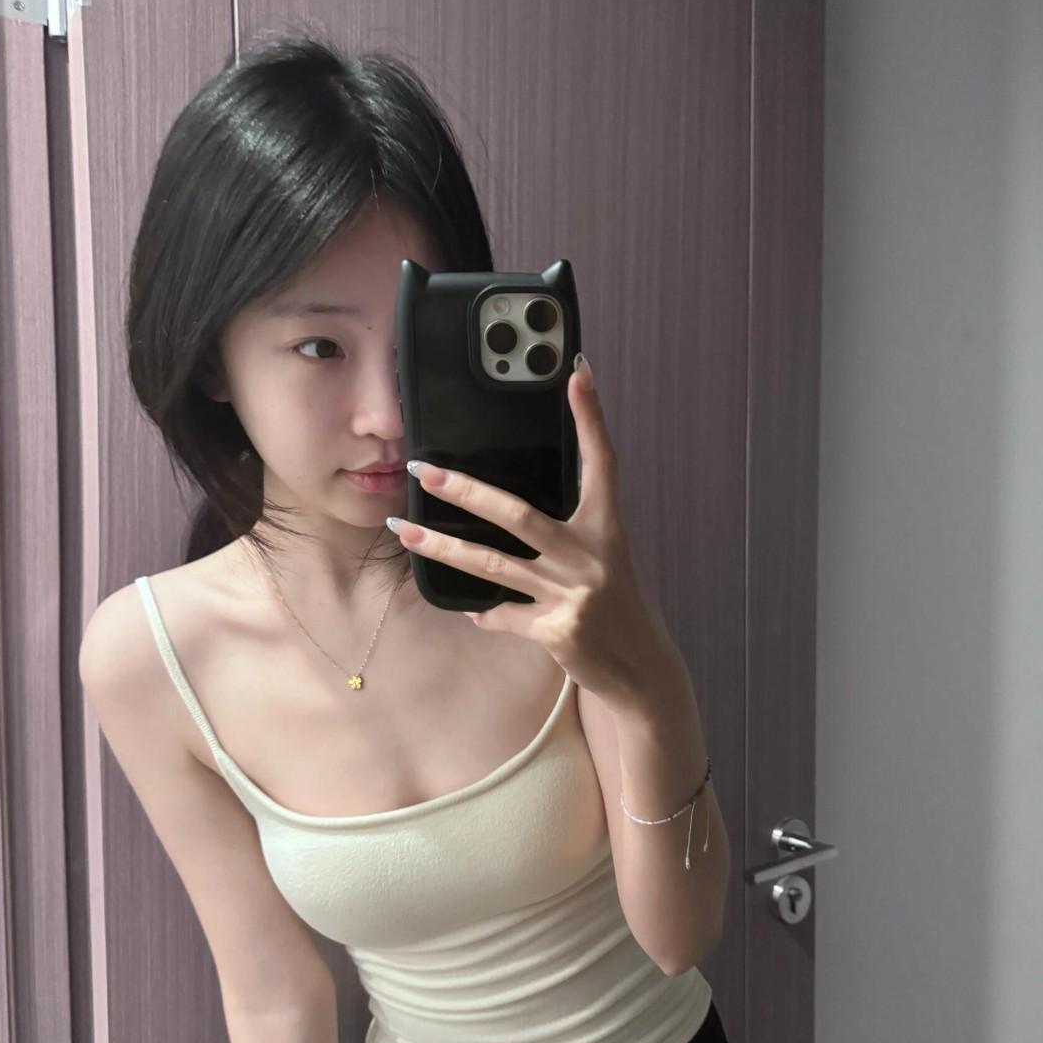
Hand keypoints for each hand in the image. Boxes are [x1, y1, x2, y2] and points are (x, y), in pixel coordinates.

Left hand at [388, 355, 677, 715]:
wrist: (638, 669)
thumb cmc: (613, 606)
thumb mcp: (602, 560)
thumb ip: (565, 534)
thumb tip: (512, 503)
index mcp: (607, 528)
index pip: (601, 462)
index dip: (591, 417)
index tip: (577, 373)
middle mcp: (591, 555)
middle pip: (518, 514)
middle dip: (465, 490)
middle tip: (423, 469)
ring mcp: (573, 593)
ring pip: (493, 565)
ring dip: (443, 548)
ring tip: (404, 531)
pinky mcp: (557, 630)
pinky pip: (502, 615)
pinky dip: (485, 614)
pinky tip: (473, 612)